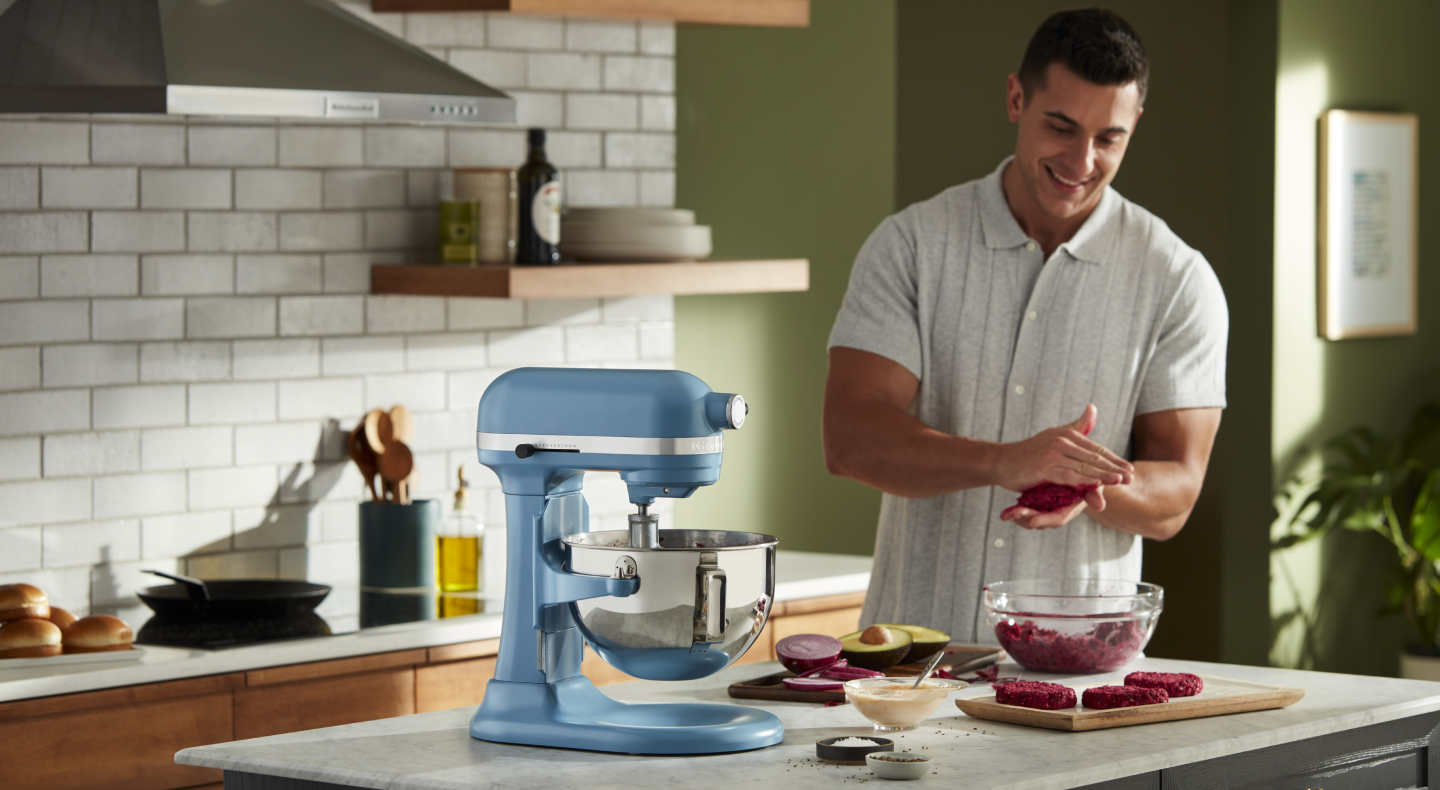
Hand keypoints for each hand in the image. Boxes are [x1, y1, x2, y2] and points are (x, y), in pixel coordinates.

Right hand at [993, 404, 1133, 491]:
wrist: (1001, 462)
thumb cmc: (1029, 454)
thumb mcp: (1054, 437)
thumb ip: (1077, 426)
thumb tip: (1093, 407)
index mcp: (1068, 434)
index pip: (1097, 449)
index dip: (1115, 459)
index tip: (1131, 469)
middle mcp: (1062, 441)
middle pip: (1094, 457)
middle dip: (1115, 468)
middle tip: (1132, 476)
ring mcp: (1053, 454)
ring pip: (1084, 466)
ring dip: (1104, 474)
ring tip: (1120, 481)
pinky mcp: (1044, 467)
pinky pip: (1068, 475)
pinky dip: (1084, 480)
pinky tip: (1097, 485)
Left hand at [1000, 486, 1108, 529]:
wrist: (1078, 477)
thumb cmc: (1089, 481)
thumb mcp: (1093, 485)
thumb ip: (1093, 493)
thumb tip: (1100, 506)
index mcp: (1068, 510)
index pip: (1057, 518)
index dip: (1046, 520)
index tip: (1033, 522)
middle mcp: (1056, 513)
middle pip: (1040, 521)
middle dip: (1026, 518)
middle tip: (1013, 514)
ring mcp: (1044, 511)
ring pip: (1028, 519)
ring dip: (1017, 517)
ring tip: (1006, 515)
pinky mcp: (1035, 506)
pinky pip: (1022, 514)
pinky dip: (1013, 514)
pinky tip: (1004, 514)